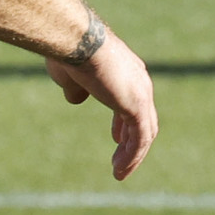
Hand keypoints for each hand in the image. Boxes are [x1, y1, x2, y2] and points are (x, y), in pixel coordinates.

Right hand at [44, 28, 158, 180]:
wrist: (76, 41)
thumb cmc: (69, 51)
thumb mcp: (69, 74)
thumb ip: (76, 88)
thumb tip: (75, 99)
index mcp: (127, 71)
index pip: (132, 102)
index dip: (124, 122)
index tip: (117, 137)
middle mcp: (139, 81)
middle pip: (144, 118)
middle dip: (132, 140)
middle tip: (121, 158)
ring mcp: (141, 94)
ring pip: (145, 133)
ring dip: (133, 155)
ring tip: (120, 173)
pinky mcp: (137, 106)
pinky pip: (140, 139)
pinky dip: (132, 156)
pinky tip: (120, 170)